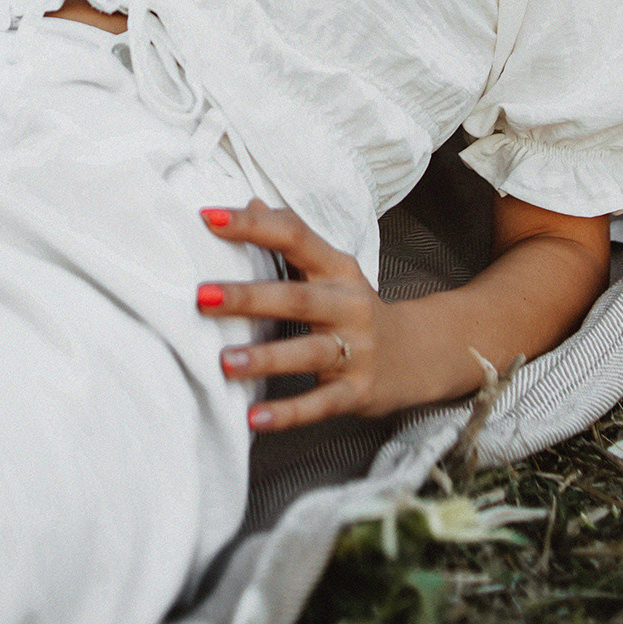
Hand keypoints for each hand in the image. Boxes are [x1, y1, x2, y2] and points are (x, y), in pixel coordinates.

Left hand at [196, 199, 394, 429]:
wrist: (419, 354)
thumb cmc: (354, 306)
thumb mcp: (331, 268)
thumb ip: (292, 240)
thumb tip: (251, 204)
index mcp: (337, 268)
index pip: (294, 236)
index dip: (252, 226)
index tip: (208, 219)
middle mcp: (348, 305)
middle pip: (297, 298)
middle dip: (249, 298)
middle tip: (203, 297)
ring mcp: (356, 350)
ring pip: (308, 352)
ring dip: (266, 358)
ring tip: (225, 362)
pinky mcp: (357, 392)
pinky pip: (320, 405)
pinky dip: (288, 413)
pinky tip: (255, 419)